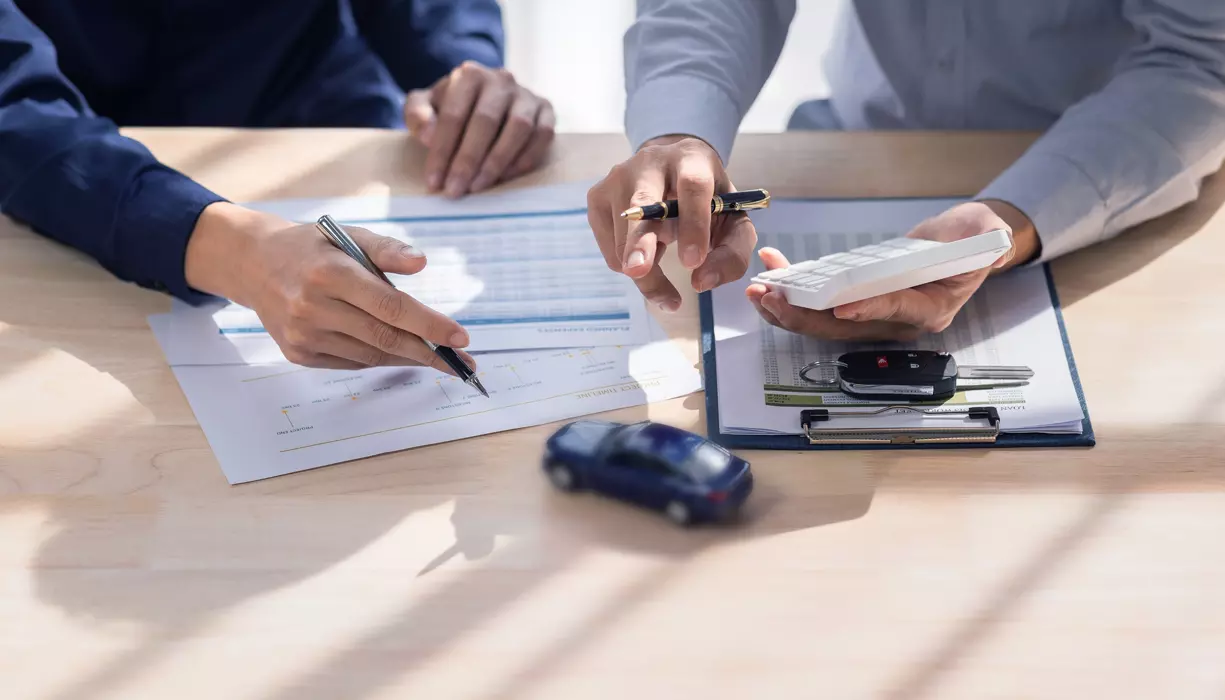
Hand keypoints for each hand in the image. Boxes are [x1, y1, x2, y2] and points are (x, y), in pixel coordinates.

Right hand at [184, 202, 475, 371]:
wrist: (253, 264)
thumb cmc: (311, 248)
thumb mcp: (347, 235)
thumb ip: (386, 249)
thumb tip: (421, 263)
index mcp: (330, 274)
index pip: (390, 306)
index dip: (429, 324)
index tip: (460, 336)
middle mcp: (313, 308)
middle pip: (384, 337)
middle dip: (429, 352)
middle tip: (462, 361)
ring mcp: (304, 336)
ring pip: (371, 355)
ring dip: (408, 357)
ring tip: (437, 356)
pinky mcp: (298, 354)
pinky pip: (352, 362)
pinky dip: (379, 357)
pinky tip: (399, 352)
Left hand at [404, 61, 554, 197]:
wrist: (486, 99)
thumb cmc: (452, 107)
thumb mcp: (425, 105)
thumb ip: (417, 115)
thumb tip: (429, 136)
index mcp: (469, 75)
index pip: (453, 115)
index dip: (442, 151)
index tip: (434, 182)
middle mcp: (501, 80)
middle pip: (485, 122)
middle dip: (468, 161)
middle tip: (455, 191)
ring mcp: (527, 94)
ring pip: (518, 128)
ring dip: (497, 162)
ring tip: (479, 187)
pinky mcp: (546, 110)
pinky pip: (542, 135)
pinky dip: (525, 159)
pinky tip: (505, 177)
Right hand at [586, 135, 757, 311]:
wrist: (672, 173)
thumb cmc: (707, 202)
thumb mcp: (732, 222)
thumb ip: (731, 253)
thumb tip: (702, 281)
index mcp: (692, 159)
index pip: (693, 186)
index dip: (693, 224)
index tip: (694, 262)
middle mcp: (650, 161)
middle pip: (642, 202)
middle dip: (640, 240)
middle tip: (639, 271)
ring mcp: (617, 178)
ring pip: (624, 238)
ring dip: (646, 271)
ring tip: (662, 272)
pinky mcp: (597, 198)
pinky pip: (610, 250)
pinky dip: (630, 264)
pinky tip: (645, 250)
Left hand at [746, 201, 1037, 340]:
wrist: (959, 246)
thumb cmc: (970, 240)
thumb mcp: (984, 234)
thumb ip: (984, 239)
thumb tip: (990, 244)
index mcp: (930, 309)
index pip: (895, 311)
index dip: (867, 309)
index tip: (839, 307)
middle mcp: (897, 321)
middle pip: (846, 326)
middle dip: (805, 315)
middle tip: (772, 300)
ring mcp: (874, 316)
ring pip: (824, 321)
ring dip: (789, 309)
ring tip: (759, 292)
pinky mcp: (857, 303)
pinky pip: (820, 304)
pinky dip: (795, 291)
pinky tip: (773, 273)